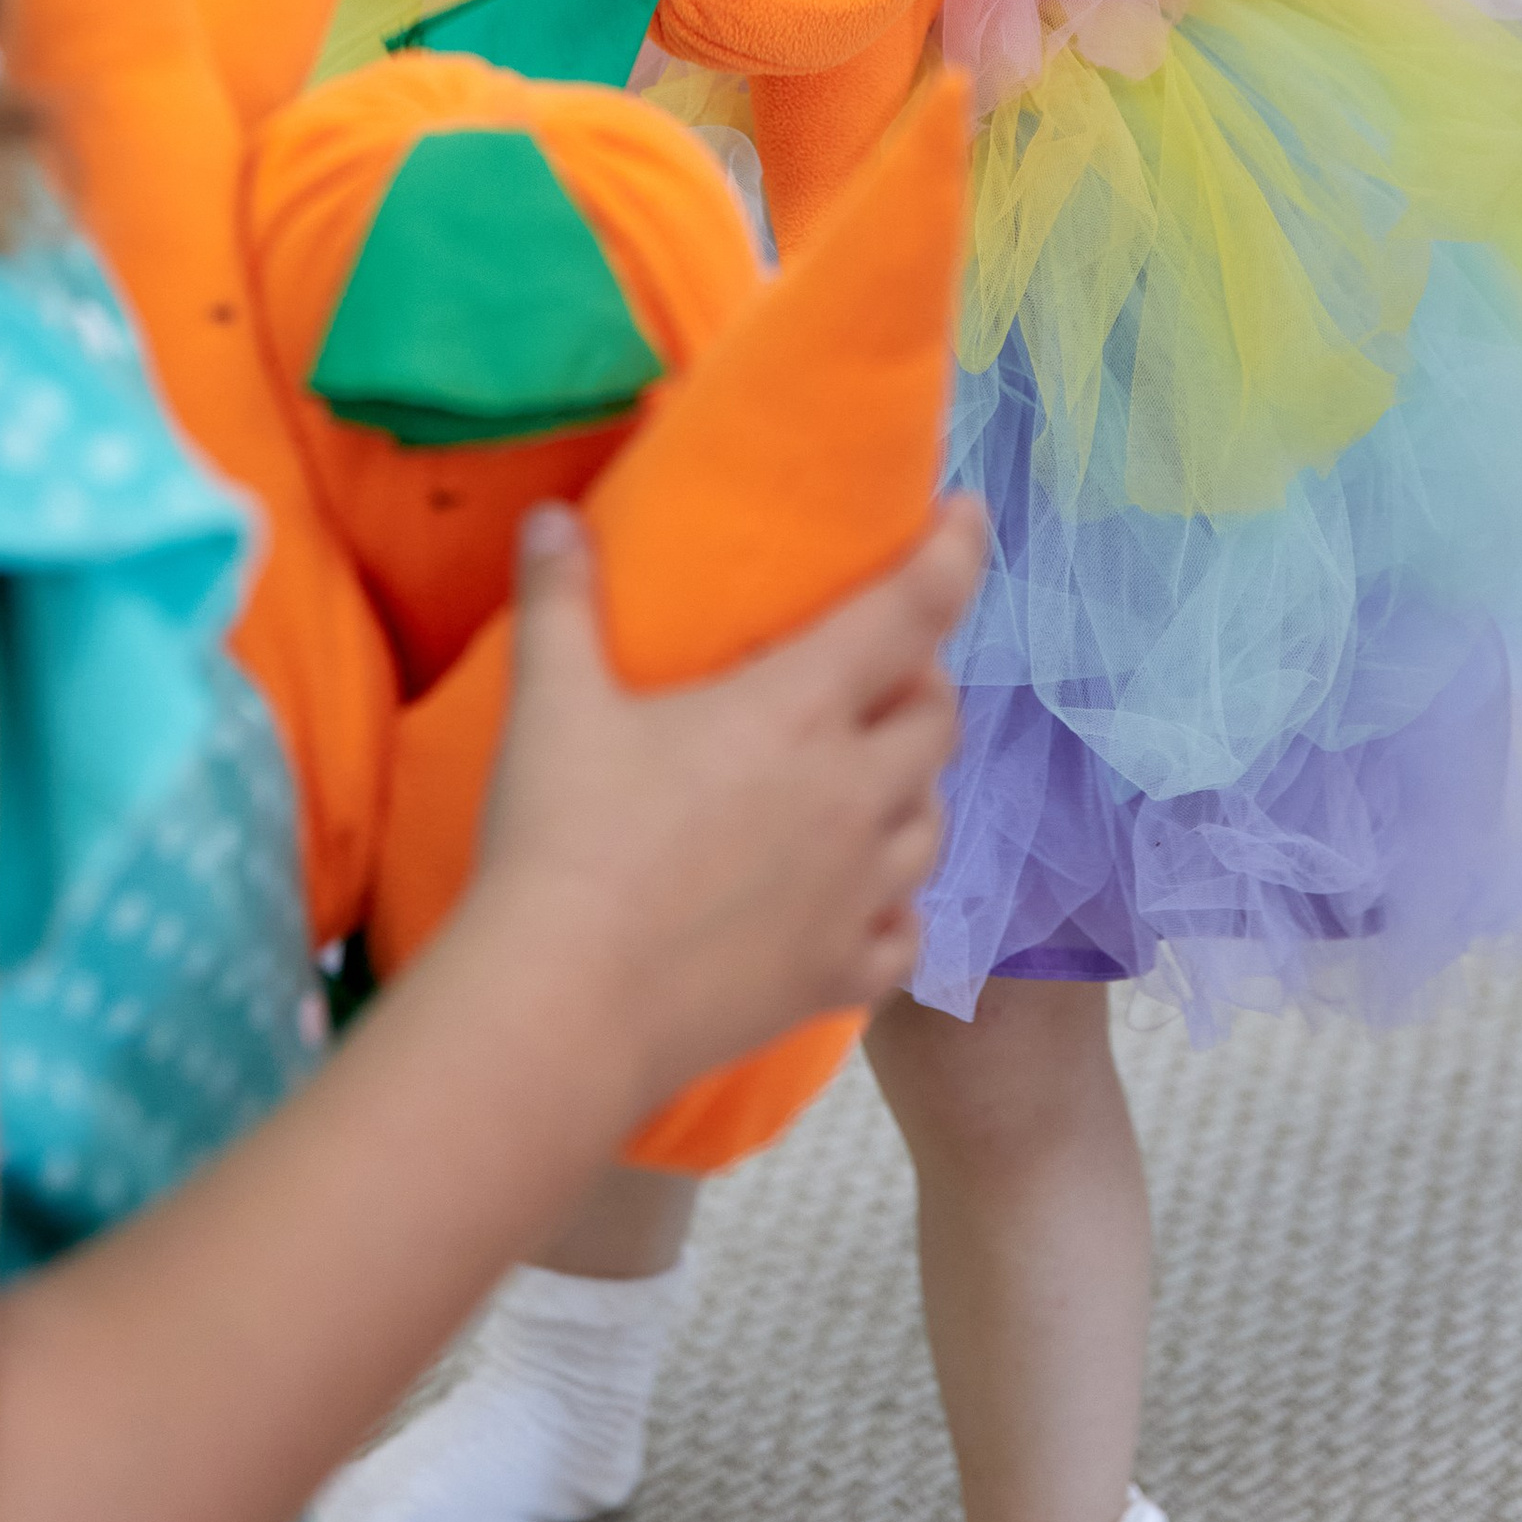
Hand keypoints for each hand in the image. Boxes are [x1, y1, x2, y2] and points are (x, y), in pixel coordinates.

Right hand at [476, 500, 977, 1103]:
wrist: (566, 1007)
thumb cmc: (563, 842)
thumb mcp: (553, 704)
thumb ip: (561, 601)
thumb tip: (551, 518)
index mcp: (797, 711)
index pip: (910, 611)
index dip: (954, 553)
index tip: (970, 515)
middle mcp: (853, 795)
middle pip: (936, 720)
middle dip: (919, 684)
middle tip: (877, 673)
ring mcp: (856, 893)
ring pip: (933, 825)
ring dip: (911, 791)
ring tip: (862, 783)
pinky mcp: (839, 976)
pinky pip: (905, 935)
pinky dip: (893, 909)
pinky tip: (857, 904)